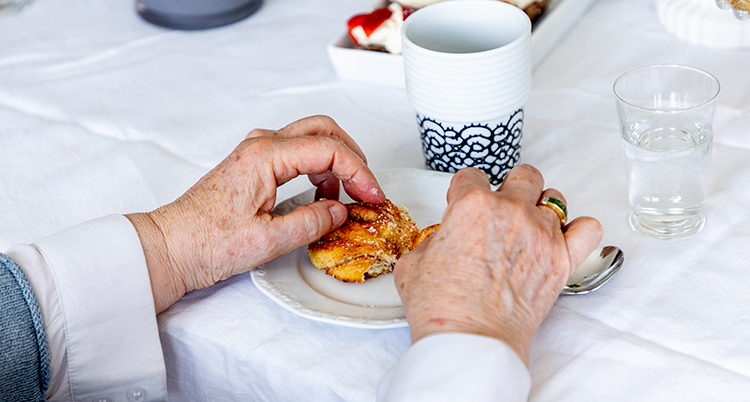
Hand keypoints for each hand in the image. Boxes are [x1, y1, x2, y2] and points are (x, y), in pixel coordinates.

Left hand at [127, 116, 384, 312]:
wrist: (169, 247)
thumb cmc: (205, 243)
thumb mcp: (267, 241)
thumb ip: (311, 223)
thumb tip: (340, 211)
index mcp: (265, 156)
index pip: (329, 150)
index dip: (359, 173)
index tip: (373, 197)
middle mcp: (261, 145)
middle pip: (323, 129)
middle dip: (353, 156)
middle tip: (367, 188)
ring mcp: (255, 152)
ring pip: (310, 138)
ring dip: (335, 162)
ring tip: (344, 199)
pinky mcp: (253, 164)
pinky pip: (295, 152)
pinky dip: (317, 168)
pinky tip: (320, 197)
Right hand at [393, 165, 602, 364]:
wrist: (470, 342)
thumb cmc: (442, 309)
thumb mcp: (414, 263)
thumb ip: (433, 240)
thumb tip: (443, 242)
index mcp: (472, 206)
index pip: (472, 176)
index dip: (463, 190)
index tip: (461, 203)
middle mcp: (511, 212)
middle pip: (522, 176)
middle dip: (508, 188)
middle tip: (497, 211)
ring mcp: (542, 235)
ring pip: (554, 198)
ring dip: (539, 208)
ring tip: (527, 228)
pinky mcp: (562, 261)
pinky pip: (588, 229)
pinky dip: (579, 230)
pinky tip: (563, 238)